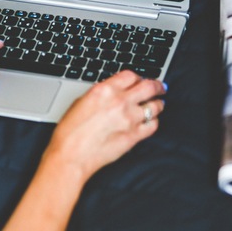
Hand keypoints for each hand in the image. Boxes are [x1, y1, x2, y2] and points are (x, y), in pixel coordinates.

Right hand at [44, 70, 165, 181]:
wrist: (71, 155)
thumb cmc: (70, 131)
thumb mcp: (82, 101)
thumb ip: (102, 94)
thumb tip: (114, 92)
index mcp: (105, 90)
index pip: (131, 75)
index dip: (138, 77)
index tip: (140, 80)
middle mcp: (120, 101)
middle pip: (149, 86)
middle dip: (157, 86)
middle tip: (161, 87)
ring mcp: (129, 119)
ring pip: (155, 106)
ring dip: (158, 104)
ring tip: (158, 104)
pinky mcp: (134, 136)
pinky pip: (153, 125)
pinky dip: (154, 122)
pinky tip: (150, 121)